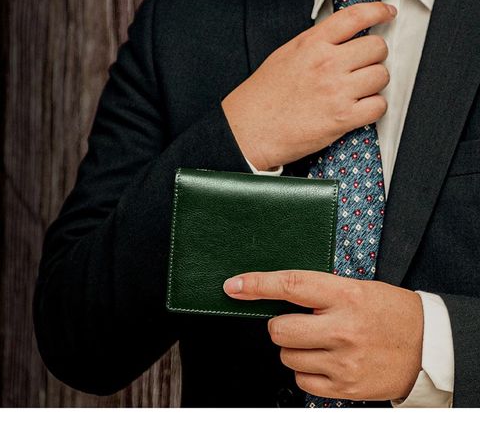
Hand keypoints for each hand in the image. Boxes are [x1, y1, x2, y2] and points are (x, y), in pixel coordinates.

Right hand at [221, 2, 396, 170]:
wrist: (249, 130)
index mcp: (311, 45)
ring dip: (374, 84)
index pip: (355, 17)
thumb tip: (339, 40)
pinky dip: (374, 108)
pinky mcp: (341, 119)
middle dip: (374, 57)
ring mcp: (336, 91)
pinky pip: (378, 106)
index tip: (386, 14)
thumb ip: (314, 45)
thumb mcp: (284, 57)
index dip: (378, 12)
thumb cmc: (262, 98)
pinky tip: (360, 109)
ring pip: (381, 76)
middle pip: (377, 48)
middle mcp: (326, 64)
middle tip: (363, 66)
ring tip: (358, 91)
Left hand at [223, 270, 422, 400]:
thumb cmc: (388, 311)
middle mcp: (342, 328)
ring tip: (320, 341)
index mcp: (345, 296)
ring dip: (294, 348)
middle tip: (300, 322)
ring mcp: (342, 361)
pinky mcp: (344, 387)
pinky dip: (306, 369)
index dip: (257, 284)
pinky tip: (326, 360)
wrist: (426, 345)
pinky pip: (301, 380)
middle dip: (280, 325)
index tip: (234, 286)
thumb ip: (318, 292)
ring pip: (286, 356)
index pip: (291, 285)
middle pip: (279, 329)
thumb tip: (275, 294)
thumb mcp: (356, 289)